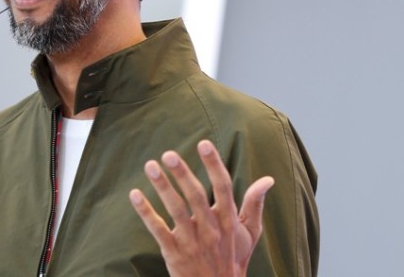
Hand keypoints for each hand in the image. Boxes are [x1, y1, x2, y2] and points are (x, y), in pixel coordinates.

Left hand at [129, 140, 274, 276]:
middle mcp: (210, 229)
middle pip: (195, 196)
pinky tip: (135, 194)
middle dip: (182, 173)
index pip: (223, 187)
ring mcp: (191, 241)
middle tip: (168, 154)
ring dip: (162, 187)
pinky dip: (146, 212)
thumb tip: (268, 179)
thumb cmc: (233, 259)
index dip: (213, 165)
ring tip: (150, 165)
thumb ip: (255, 205)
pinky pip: (157, 230)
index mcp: (228, 220)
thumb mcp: (250, 234)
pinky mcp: (173, 253)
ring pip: (175, 211)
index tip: (203, 144)